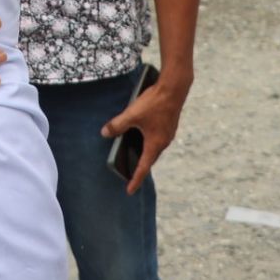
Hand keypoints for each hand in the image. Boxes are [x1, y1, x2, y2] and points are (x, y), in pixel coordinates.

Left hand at [101, 66, 192, 193]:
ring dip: (144, 153)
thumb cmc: (154, 103)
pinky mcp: (168, 125)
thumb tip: (105, 133)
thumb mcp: (132, 114)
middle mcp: (164, 142)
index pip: (143, 167)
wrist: (174, 88)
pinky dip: (148, 142)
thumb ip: (117, 125)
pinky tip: (140, 136)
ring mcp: (168, 133)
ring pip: (153, 148)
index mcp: (155, 144)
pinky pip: (156, 138)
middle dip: (140, 167)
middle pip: (149, 159)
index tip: (129, 190)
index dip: (135, 179)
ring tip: (133, 156)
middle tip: (130, 176)